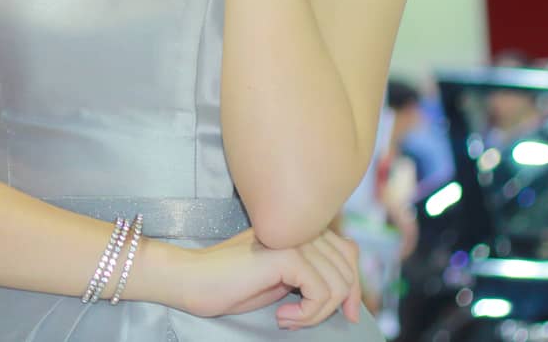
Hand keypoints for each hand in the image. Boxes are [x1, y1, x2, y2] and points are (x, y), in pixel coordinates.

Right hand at [179, 228, 362, 329]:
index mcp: (298, 229)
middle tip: (300, 319)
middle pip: (348, 269)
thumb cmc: (232, 284)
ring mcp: (293, 238)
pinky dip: (308, 314)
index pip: (349, 252)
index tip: (347, 314)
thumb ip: (312, 273)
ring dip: (316, 314)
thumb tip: (350, 293)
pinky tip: (282, 316)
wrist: (193, 279)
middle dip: (336, 305)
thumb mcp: (283, 279)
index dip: (354, 287)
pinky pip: (321, 293)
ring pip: (338, 285)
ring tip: (288, 318)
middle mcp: (298, 227)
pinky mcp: (285, 254)